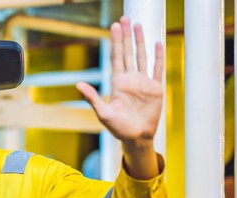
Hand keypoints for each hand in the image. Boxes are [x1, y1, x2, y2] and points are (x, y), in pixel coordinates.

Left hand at [77, 16, 163, 143]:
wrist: (137, 138)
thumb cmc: (118, 128)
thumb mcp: (103, 113)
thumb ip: (92, 97)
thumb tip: (78, 84)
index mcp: (118, 83)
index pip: (116, 57)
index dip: (115, 42)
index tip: (114, 27)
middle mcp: (130, 79)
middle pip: (127, 52)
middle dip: (126, 36)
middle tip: (125, 19)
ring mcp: (143, 82)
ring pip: (142, 57)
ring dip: (140, 42)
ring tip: (139, 26)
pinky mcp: (155, 89)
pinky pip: (157, 69)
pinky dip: (158, 57)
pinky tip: (157, 44)